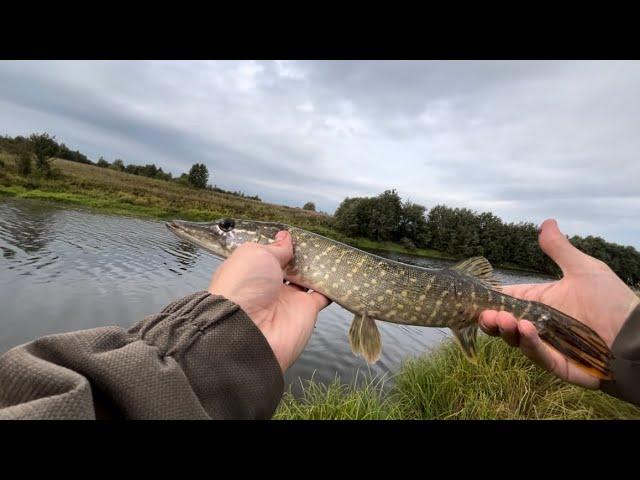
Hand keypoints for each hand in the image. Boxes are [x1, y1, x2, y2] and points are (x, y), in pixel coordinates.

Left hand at [208, 230, 329, 372]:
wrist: (250, 331)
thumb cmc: (244, 287)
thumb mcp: (256, 255)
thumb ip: (275, 248)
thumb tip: (285, 238)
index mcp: (253, 271)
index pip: (269, 256)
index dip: (280, 245)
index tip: (294, 233)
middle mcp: (270, 285)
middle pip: (290, 267)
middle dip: (300, 255)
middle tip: (315, 240)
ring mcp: (289, 298)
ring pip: (307, 279)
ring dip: (317, 268)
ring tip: (329, 250)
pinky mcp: (307, 310)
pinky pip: (323, 295)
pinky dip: (332, 286)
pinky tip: (338, 272)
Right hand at [479, 219, 639, 388]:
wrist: (636, 334)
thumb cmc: (612, 300)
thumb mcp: (583, 270)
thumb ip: (560, 249)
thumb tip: (546, 222)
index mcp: (539, 302)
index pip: (507, 300)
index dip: (489, 299)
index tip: (474, 296)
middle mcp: (537, 324)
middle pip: (503, 323)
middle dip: (490, 319)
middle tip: (485, 313)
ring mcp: (545, 345)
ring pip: (515, 340)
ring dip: (505, 330)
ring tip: (503, 319)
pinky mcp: (556, 363)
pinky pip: (538, 355)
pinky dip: (529, 343)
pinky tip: (525, 329)